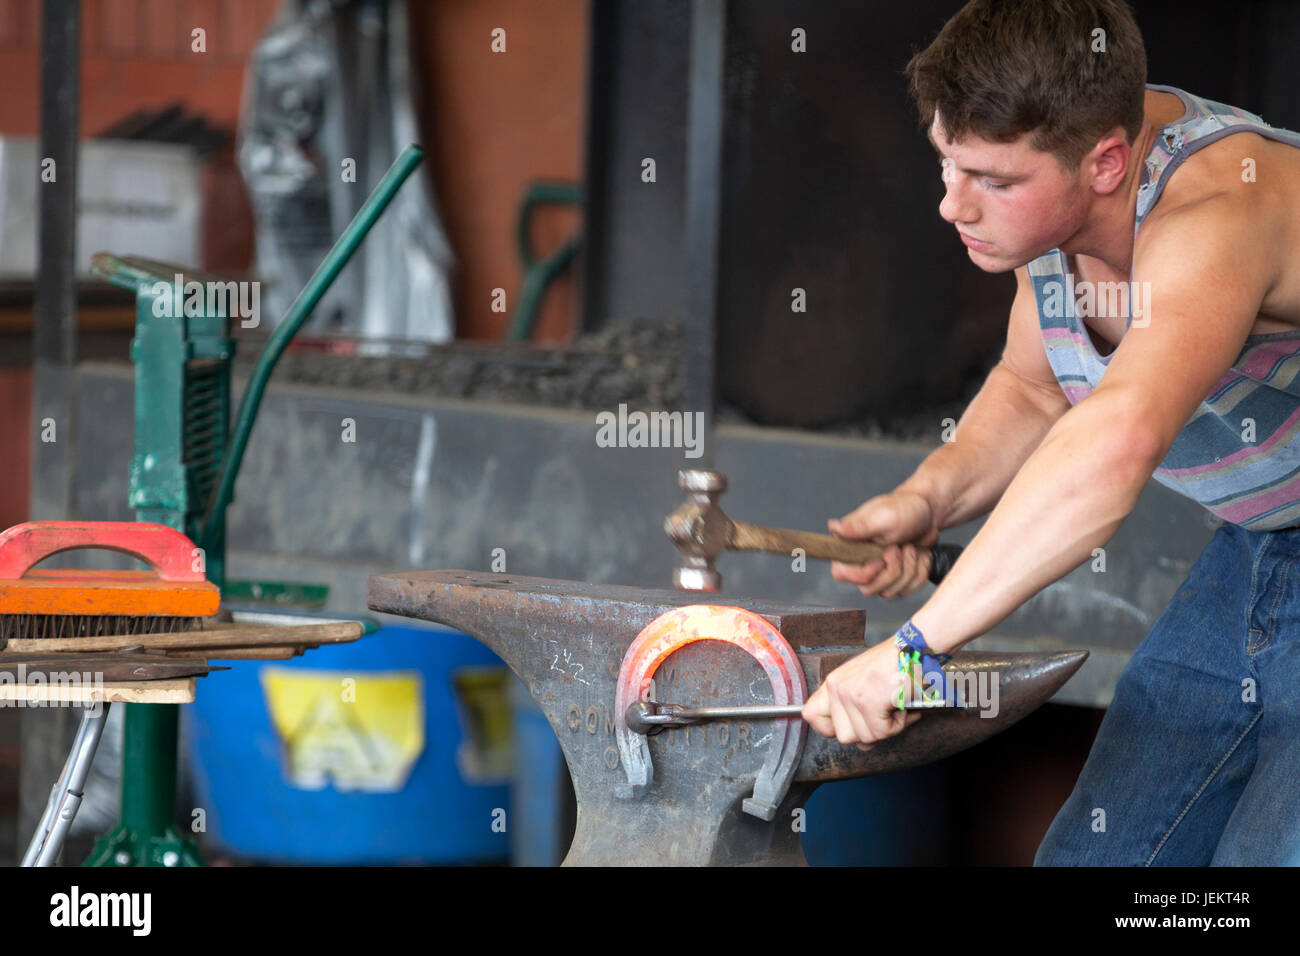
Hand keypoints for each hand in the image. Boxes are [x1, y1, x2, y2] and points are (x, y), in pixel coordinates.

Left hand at [801, 637, 922, 748]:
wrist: (915, 648)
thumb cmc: (893, 664)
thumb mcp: (864, 683)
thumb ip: (855, 712)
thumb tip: (862, 745)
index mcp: (833, 683)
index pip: (810, 715)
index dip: (829, 729)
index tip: (850, 726)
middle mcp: (836, 687)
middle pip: (843, 736)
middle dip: (868, 732)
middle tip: (883, 715)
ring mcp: (850, 695)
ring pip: (865, 738)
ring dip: (886, 728)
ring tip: (894, 705)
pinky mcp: (867, 701)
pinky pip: (882, 732)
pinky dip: (898, 724)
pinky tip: (901, 706)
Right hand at [828, 490, 938, 598]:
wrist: (928, 512)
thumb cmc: (904, 509)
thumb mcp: (883, 517)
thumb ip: (858, 526)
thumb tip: (833, 527)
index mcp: (849, 545)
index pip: (841, 574)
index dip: (866, 571)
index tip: (884, 554)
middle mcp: (860, 561)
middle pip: (869, 589)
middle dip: (893, 570)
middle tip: (902, 547)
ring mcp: (878, 573)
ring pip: (889, 593)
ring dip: (909, 570)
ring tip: (911, 547)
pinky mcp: (895, 579)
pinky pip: (906, 591)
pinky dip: (919, 573)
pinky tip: (920, 555)